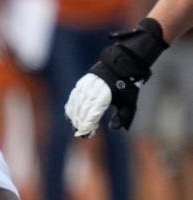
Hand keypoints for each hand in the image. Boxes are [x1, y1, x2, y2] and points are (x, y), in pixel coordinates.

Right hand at [67, 19, 167, 136]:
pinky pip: (73, 97)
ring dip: (74, 117)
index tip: (88, 134)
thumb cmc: (127, 86)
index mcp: (104, 97)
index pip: (91, 116)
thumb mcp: (129, 103)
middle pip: (82, 112)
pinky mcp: (82, 83)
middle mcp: (93, 92)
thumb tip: (112, 128)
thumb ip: (122, 117)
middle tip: (82, 132)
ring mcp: (86, 87)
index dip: (88, 126)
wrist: (122, 64)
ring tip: (76, 125)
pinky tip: (70, 114)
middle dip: (80, 124)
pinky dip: (71, 107)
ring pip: (75, 105)